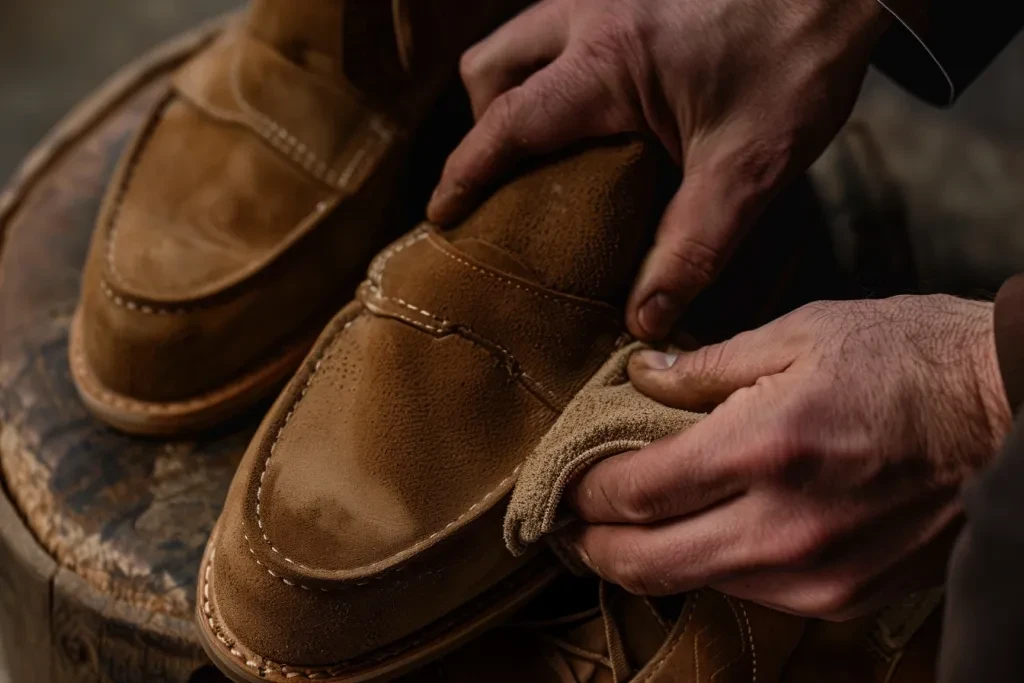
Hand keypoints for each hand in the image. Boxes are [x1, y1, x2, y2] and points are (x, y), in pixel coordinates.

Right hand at [428, 0, 893, 339]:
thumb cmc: (799, 59)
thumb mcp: (747, 169)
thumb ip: (692, 246)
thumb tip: (646, 317)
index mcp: (603, 63)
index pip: (504, 124)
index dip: (463, 172)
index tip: (442, 214)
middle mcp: (588, 16)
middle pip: (490, 68)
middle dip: (483, 123)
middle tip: (509, 176)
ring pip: (521, 38)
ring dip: (517, 89)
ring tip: (548, 143)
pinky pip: (562, 24)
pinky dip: (556, 65)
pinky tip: (597, 103)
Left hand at [567, 295, 1011, 619]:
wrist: (1012, 415)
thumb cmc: (911, 360)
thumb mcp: (802, 333)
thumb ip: (706, 365)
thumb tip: (640, 375)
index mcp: (764, 449)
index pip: (634, 492)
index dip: (582, 491)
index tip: (558, 481)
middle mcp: (783, 529)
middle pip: (645, 563)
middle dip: (590, 545)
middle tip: (565, 521)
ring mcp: (815, 574)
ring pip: (692, 584)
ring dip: (644, 558)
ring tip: (623, 522)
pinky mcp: (841, 596)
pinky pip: (747, 591)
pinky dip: (707, 564)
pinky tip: (699, 530)